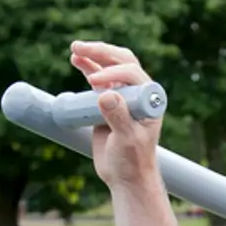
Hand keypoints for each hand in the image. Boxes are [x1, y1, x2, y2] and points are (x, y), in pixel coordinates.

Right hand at [69, 40, 163, 190]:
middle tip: (80, 48)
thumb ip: (118, 117)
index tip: (93, 83)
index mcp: (149, 99)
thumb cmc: (133, 160)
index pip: (132, 74)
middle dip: (102, 53)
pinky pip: (97, 79)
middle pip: (121, 62)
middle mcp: (137, 93)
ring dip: (92, 55)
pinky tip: (76, 59)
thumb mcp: (127, 140)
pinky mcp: (107, 101)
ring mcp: (122, 95)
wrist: (125, 176)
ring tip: (75, 48)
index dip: (113, 73)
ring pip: (108, 66)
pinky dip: (87, 67)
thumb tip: (105, 94)